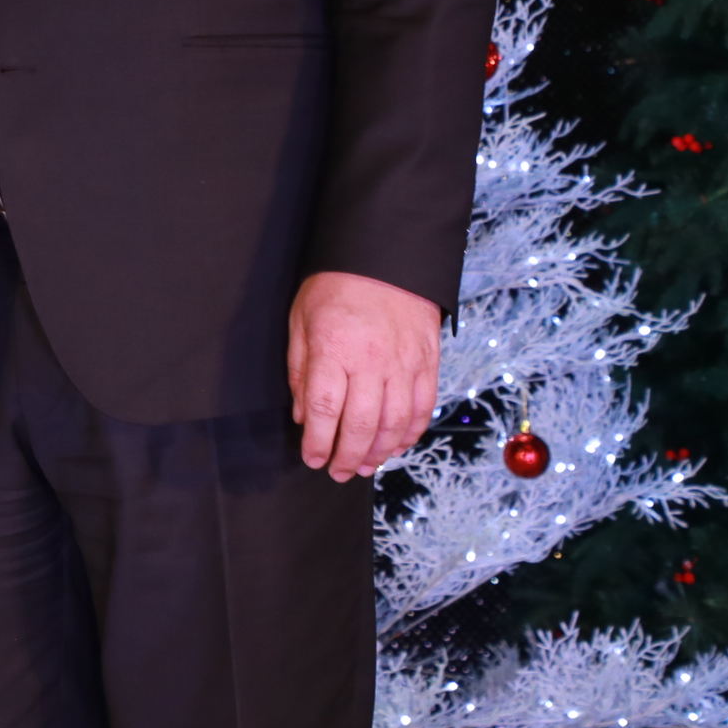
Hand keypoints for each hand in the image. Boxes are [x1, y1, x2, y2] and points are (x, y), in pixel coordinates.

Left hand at [286, 268, 441, 479]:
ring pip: (395, 423)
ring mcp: (404, 364)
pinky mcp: (427, 363)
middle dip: (347, 457)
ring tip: (364, 466)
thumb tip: (304, 416)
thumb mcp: (301, 319)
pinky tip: (395, 445)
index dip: (319, 442)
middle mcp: (371, 360)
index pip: (325, 409)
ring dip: (379, 452)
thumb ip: (301, 369)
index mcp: (334, 348)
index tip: (312, 458)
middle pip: (361, 424)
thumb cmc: (336, 285)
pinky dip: (409, 434)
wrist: (386, 255)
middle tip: (338, 472)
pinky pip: (421, 409)